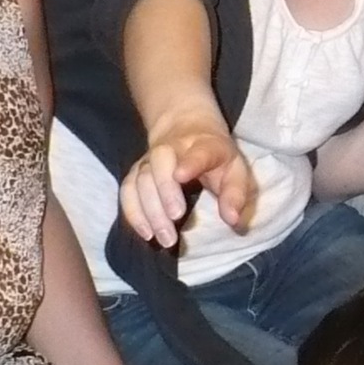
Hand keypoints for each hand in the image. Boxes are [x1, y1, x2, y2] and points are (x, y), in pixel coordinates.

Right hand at [120, 119, 253, 247]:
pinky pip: (127, 190)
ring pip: (141, 178)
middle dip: (165, 191)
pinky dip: (133, 212)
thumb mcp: (236, 170)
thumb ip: (235, 194)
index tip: (181, 176)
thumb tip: (233, 220)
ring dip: (150, 210)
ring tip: (164, 237)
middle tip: (175, 218)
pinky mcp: (136, 171)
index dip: (190, 162)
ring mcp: (150, 159)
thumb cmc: (216, 158)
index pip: (198, 152)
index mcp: (204, 145)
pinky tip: (146, 233)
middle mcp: (172, 148)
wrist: (186, 127)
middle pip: (160, 163)